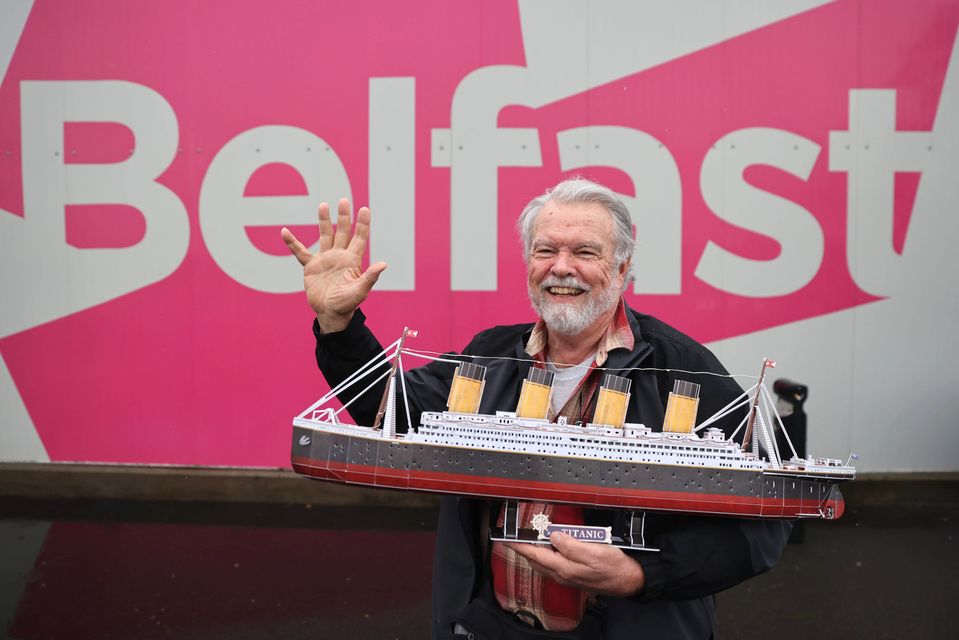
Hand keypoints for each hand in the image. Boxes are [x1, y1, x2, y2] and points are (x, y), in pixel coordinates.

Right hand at [281, 199, 386, 332]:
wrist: (330, 313)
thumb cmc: (347, 304)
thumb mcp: (360, 291)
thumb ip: (370, 277)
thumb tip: (383, 264)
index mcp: (352, 260)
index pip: (359, 238)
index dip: (362, 224)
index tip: (365, 209)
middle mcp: (339, 256)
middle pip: (342, 231)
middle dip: (343, 216)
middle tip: (344, 200)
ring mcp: (325, 260)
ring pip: (324, 236)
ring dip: (324, 221)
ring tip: (323, 205)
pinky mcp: (311, 267)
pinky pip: (300, 252)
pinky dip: (292, 243)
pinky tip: (285, 232)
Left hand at [503, 532, 644, 596]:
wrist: (629, 580)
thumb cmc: (614, 567)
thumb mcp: (594, 551)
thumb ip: (571, 545)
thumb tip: (553, 537)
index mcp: (564, 567)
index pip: (535, 554)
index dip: (519, 546)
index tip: (507, 539)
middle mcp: (563, 574)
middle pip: (536, 560)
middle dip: (524, 548)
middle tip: (517, 535)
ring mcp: (567, 576)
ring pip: (544, 563)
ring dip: (535, 551)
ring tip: (529, 539)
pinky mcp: (573, 575)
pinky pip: (553, 565)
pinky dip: (546, 555)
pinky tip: (550, 548)